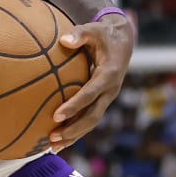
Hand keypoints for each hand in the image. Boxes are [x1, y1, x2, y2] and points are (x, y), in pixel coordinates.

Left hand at [51, 13, 134, 151]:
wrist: (123, 41)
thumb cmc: (103, 34)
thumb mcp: (93, 30)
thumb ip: (79, 34)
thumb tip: (63, 40)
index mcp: (109, 74)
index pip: (90, 94)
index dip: (74, 106)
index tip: (56, 115)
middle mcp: (110, 90)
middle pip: (92, 115)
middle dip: (73, 129)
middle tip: (52, 136)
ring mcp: (107, 98)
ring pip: (91, 121)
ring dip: (73, 135)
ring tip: (52, 146)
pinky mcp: (102, 101)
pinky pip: (89, 119)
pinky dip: (75, 131)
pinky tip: (58, 141)